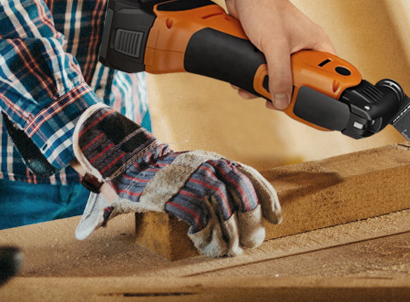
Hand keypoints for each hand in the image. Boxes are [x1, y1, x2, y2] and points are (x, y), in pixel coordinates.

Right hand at [72, 106, 280, 257]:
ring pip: (225, 212)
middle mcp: (209, 168)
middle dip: (253, 222)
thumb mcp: (200, 167)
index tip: (277, 219)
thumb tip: (250, 205)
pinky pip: (201, 222)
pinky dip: (206, 237)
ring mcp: (193, 182)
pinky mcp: (177, 198)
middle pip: (244, 196)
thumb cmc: (169, 173)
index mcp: (217, 160)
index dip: (268, 199)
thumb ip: (221, 180)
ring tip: (233, 250)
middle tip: (255, 241)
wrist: (132, 166)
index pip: (251, 177)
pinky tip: (204, 244)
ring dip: (232, 235)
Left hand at [224, 0, 333, 109]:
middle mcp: (305, 50)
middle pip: (303, 83)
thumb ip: (280, 75)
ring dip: (265, 88)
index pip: (330, 75)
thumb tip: (282, 100)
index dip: (324, 92)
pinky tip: (244, 82)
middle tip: (274, 100)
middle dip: (285, 93)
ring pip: (282, 80)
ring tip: (253, 90)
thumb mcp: (275, 45)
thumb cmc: (266, 8)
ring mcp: (287, 52)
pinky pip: (267, 74)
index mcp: (318, 45)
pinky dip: (255, 80)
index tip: (313, 107)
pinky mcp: (269, 53)